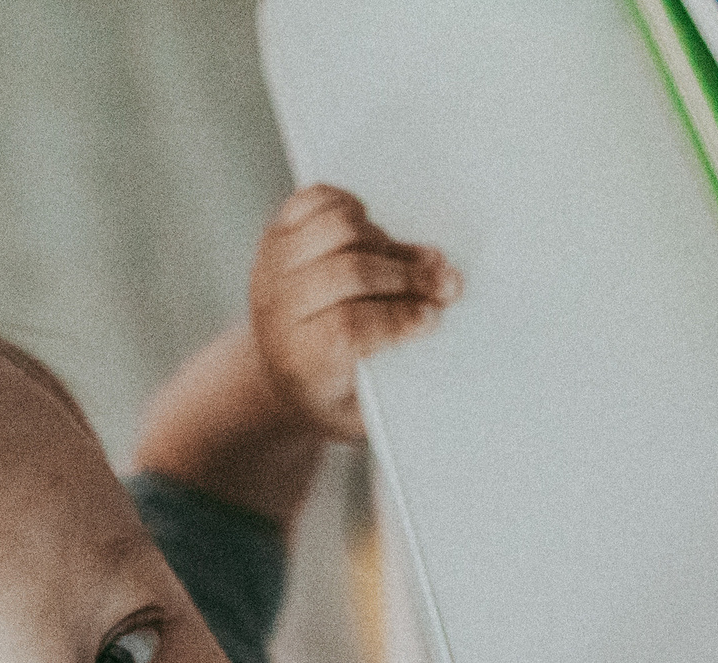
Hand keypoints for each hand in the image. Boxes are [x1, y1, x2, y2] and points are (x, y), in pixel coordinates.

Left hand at [250, 184, 460, 439]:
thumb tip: (435, 317)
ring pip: (335, 228)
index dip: (396, 317)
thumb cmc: (330, 392)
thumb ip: (394, 371)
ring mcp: (274, 266)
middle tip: (443, 283)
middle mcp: (278, 308)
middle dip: (407, 275)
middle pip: (348, 272)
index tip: (431, 318)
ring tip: (408, 260)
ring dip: (383, 240)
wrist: (280, 378)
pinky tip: (369, 235)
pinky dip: (349, 208)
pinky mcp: (277, 236)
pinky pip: (315, 201)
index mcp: (299, 359)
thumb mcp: (362, 407)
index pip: (347, 327)